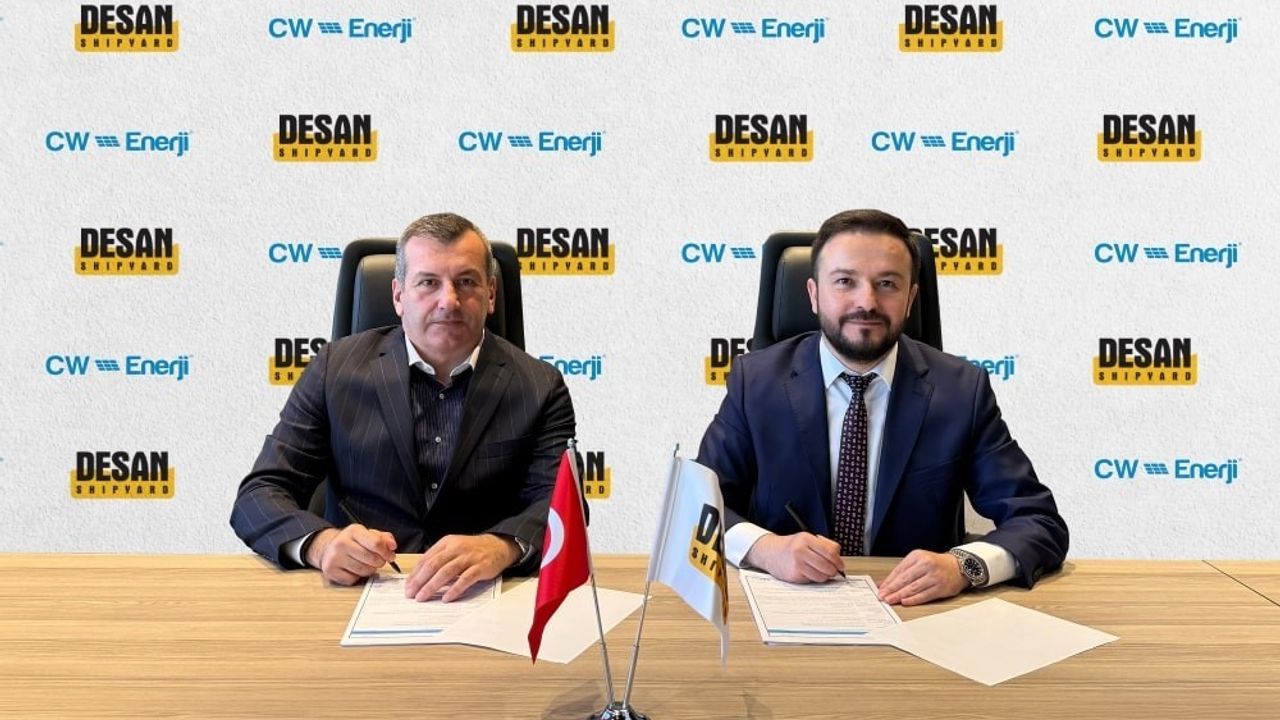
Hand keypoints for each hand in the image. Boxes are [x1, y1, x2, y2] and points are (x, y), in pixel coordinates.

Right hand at [306, 525, 397, 585]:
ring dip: (369, 570)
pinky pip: (353, 579)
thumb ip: (384, 538)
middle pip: (372, 559)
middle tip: (378, 560)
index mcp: (353, 531)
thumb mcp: (368, 534)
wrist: (328, 548)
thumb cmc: (352, 542)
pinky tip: (354, 569)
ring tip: (365, 564)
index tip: (390, 556)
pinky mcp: (330, 571)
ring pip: (364, 570)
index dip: (387, 552)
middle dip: (379, 562)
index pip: (376, 543)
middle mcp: (342, 543)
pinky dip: (357, 577)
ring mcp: (334, 557)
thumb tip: (392, 546)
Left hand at [404, 534, 519, 601]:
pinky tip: (446, 597)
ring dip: (432, 586)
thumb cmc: (473, 550)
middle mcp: (456, 548)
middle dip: (419, 581)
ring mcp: (469, 557)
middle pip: (433, 565)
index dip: (415, 574)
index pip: (426, 559)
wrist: (499, 546)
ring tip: (422, 597)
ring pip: (446, 572)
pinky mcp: (480, 567)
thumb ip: (439, 559)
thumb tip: (420, 576)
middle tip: (411, 594)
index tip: (407, 586)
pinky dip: (454, 589)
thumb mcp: (454, 548)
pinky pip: (465, 579)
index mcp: (447, 543)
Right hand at [745, 532, 843, 582]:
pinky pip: (812, 580)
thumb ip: (823, 545)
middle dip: (833, 570)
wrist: (770, 553)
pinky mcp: (794, 575)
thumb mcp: (806, 538)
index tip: (840, 565)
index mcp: (806, 538)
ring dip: (825, 576)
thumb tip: (838, 559)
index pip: (830, 551)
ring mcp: (796, 563)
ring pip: (821, 576)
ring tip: (821, 572)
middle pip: (827, 565)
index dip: (838, 560)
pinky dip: (814, 578)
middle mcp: (800, 550)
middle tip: (833, 571)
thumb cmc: (790, 546)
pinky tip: (810, 573)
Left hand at [878, 549, 968, 605]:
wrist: (958, 566)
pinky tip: (905, 602)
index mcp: (917, 556)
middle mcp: (925, 565)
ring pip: (913, 588)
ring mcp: (934, 576)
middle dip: (891, 589)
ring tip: (890, 600)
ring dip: (899, 596)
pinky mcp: (940, 587)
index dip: (888, 581)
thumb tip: (884, 583)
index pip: (899, 570)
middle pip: (904, 579)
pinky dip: (913, 599)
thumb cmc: (936, 564)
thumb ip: (902, 572)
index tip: (880, 589)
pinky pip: (924, 595)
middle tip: (882, 596)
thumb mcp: (918, 561)